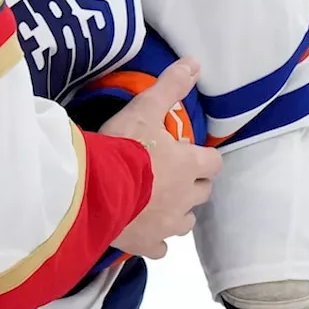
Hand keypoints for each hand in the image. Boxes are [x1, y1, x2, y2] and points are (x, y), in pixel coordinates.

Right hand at [101, 57, 222, 258]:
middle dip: (191, 183)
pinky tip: (142, 227)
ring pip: (186, 220)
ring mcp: (167, 224)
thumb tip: (195, 62)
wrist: (95, 189)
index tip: (190, 152)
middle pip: (202, 192)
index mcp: (189, 166)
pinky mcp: (147, 243)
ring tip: (157, 199)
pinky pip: (160, 246)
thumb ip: (169, 87)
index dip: (203, 157)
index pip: (212, 163)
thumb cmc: (123, 147)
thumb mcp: (143, 109)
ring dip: (177, 210)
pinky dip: (155, 238)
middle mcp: (185, 198)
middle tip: (170, 173)